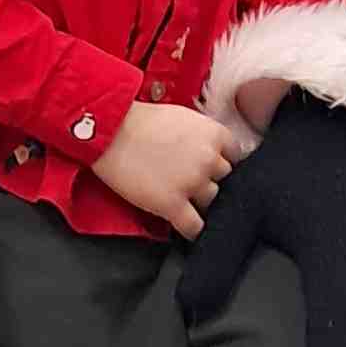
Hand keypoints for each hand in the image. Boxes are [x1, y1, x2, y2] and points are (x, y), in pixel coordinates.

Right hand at [93, 101, 235, 238]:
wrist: (110, 131)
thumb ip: (202, 135)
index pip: (235, 155)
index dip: (221, 160)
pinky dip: (192, 229)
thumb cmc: (139, 120)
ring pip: (212, 201)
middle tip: (191, 179)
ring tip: (183, 198)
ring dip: (199, 201)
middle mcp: (208, 159)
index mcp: (213, 134)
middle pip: (224, 178)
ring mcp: (192, 183)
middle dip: (209, 179)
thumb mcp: (182, 117)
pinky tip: (186, 226)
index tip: (211, 166)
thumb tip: (211, 150)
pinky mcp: (172, 204)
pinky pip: (194, 227)